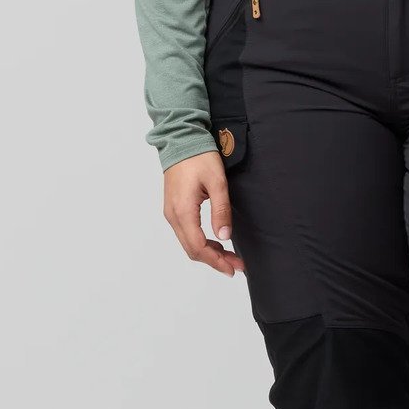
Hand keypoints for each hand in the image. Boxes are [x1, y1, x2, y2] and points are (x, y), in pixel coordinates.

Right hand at [162, 151, 244, 276]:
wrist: (181, 140)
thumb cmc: (199, 157)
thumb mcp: (217, 182)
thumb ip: (221, 210)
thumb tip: (225, 236)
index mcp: (183, 211)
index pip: (199, 247)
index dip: (217, 261)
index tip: (234, 268)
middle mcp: (173, 216)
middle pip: (192, 250)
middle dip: (215, 261)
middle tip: (236, 266)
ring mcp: (171, 213)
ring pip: (188, 243)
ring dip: (208, 253)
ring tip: (229, 257)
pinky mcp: (174, 209)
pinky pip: (186, 234)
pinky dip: (201, 243)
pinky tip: (216, 243)